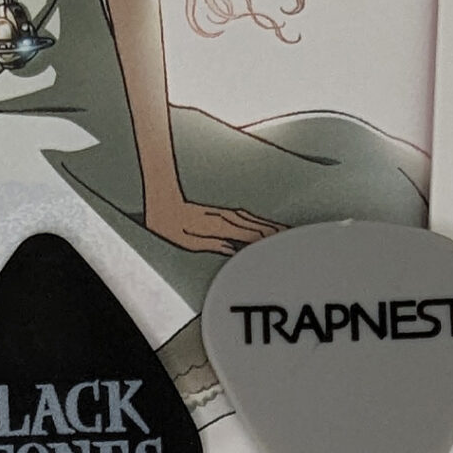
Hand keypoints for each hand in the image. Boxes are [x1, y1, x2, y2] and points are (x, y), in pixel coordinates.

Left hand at [145, 197, 282, 255]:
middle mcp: (225, 216)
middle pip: (257, 226)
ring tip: (285, 233)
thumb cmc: (170, 223)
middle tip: (292, 241)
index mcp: (220, 225)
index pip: (251, 234)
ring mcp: (225, 213)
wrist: (161, 202)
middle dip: (275, 233)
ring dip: (270, 226)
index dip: (267, 242)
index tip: (282, 247)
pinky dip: (259, 222)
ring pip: (254, 220)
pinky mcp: (222, 213)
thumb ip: (214, 245)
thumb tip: (232, 250)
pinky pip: (247, 218)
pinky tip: (264, 225)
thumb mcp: (188, 242)